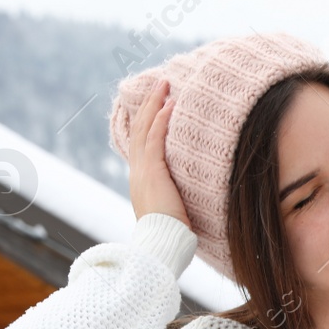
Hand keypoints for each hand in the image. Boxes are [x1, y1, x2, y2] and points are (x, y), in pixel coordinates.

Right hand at [127, 79, 191, 228]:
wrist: (162, 244)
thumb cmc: (171, 235)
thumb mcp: (173, 210)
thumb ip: (177, 196)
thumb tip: (191, 194)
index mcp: (141, 179)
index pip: (142, 142)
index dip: (148, 120)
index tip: (158, 103)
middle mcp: (138, 171)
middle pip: (141, 128)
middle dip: (150, 104)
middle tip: (161, 84)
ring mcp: (142, 170)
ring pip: (146, 128)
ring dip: (155, 104)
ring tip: (165, 85)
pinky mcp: (152, 172)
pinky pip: (154, 140)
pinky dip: (161, 121)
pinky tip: (169, 106)